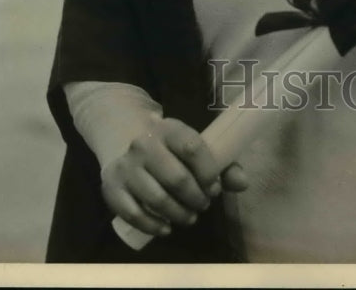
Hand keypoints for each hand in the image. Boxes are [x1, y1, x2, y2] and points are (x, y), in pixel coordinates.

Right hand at [101, 115, 248, 236]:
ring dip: (178, 214)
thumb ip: (221, 164)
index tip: (215, 188)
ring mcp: (125, 166)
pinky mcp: (111, 187)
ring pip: (157, 199)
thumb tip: (244, 183)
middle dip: (196, 198)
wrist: (124, 138)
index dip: (209, 172)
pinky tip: (166, 227)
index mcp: (169, 128)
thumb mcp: (191, 145)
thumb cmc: (168, 148)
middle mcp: (144, 144)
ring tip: (189, 217)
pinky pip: (134, 214)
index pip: (193, 148)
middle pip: (176, 178)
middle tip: (203, 205)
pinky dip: (153, 226)